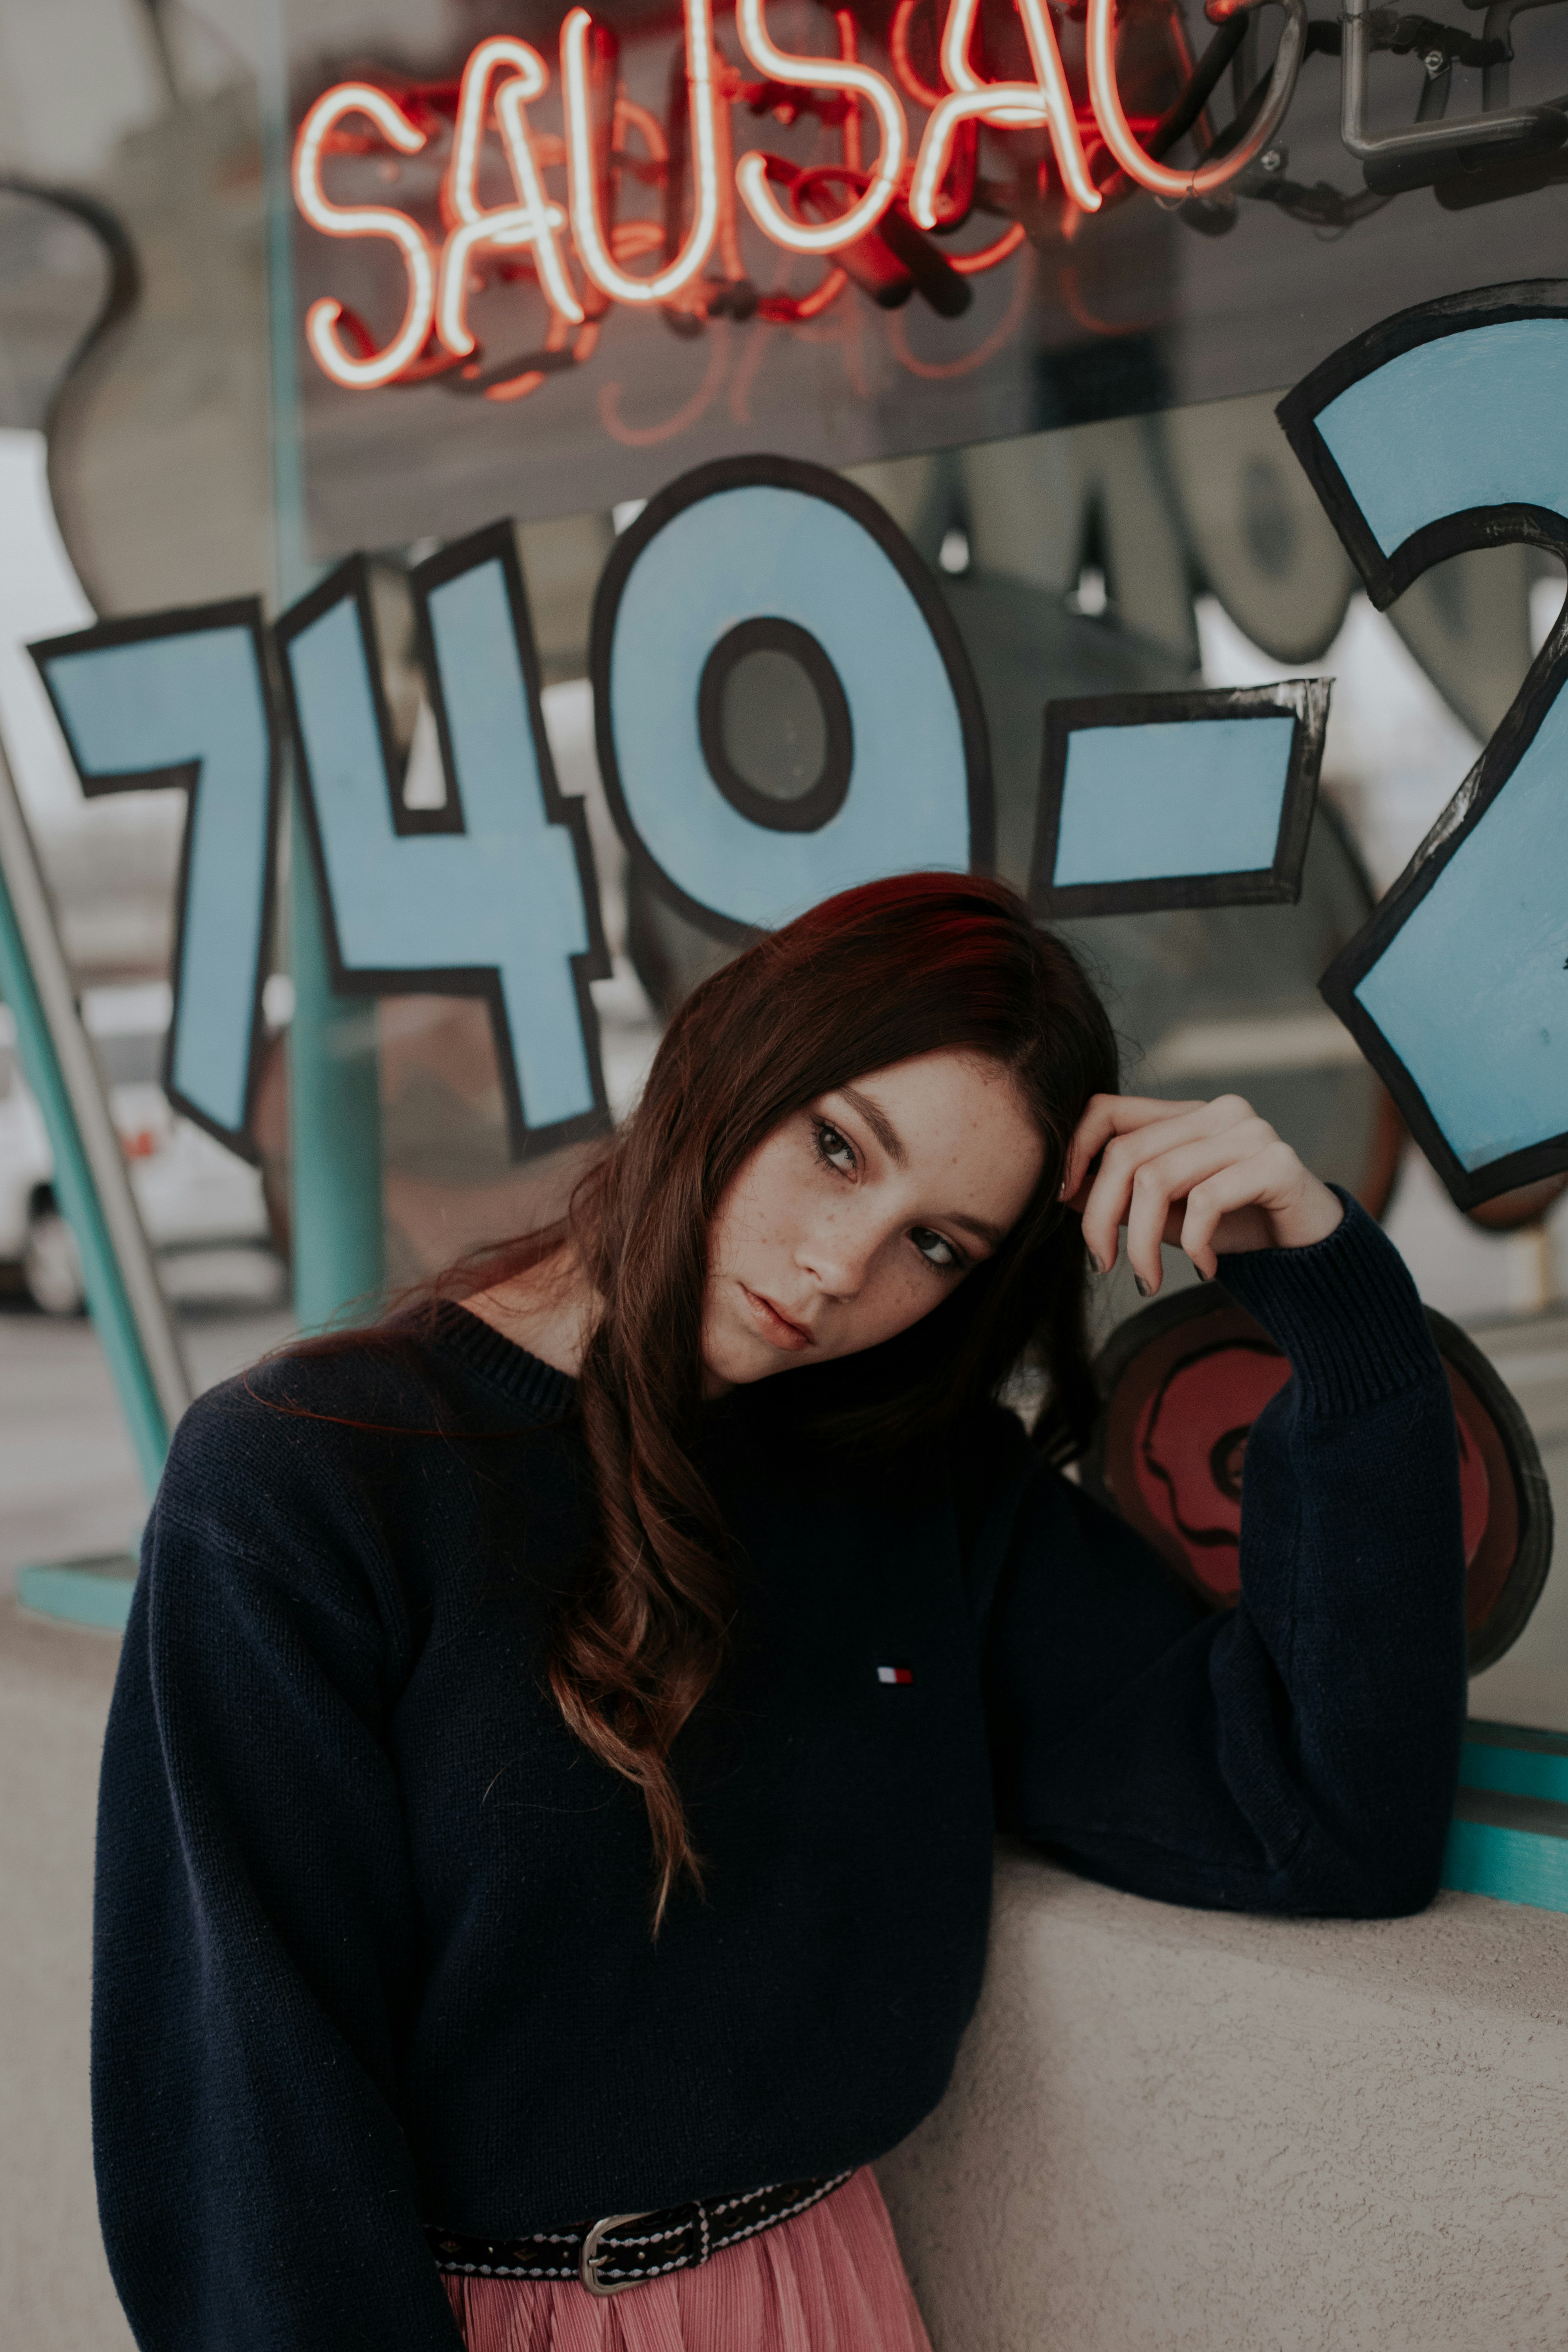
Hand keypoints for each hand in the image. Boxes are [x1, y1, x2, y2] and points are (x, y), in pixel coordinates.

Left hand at [1061, 1093, 1343, 1293]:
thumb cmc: (1233, 1229)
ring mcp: (1250, 1131)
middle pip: (1126, 1154)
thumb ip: (1119, 1194)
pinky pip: (1206, 1200)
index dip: (1074, 1151)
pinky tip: (1205, 1267)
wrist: (1308, 1255)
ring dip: (1144, 1243)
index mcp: (1185, 1115)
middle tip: (1103, 1265)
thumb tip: (1061, 1189)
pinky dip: (1196, 1244)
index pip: (1106, 1109)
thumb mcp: (1165, 1214)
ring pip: (1158, 1179)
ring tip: (1148, 1280)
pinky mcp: (1276, 1162)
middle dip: (1101, 1218)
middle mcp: (1217, 1112)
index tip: (1060, 1200)